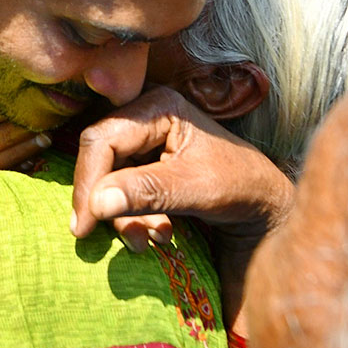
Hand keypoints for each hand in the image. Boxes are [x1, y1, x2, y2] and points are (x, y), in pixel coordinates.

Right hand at [71, 87, 293, 252]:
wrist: (264, 205)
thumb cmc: (240, 186)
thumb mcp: (194, 189)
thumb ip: (146, 192)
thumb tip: (97, 204)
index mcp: (158, 106)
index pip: (102, 140)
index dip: (88, 183)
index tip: (83, 226)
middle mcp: (145, 116)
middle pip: (99, 159)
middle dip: (105, 202)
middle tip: (104, 238)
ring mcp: (144, 141)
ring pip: (108, 179)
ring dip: (124, 216)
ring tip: (149, 240)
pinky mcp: (145, 164)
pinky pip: (121, 190)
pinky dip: (133, 216)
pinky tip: (158, 233)